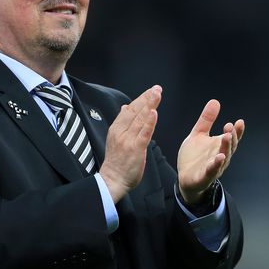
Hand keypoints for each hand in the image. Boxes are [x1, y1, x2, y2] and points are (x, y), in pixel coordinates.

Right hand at [100, 85, 161, 202]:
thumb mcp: (115, 138)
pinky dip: (149, 122)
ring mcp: (128, 140)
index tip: (150, 91)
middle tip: (157, 88)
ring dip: (149, 105)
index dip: (141, 99)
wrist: (112, 180)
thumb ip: (122, 123)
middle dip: (147, 98)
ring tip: (157, 95)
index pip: (129, 109)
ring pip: (140, 119)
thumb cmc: (116, 161)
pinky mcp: (136, 149)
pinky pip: (144, 134)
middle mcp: (121, 132)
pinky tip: (154, 113)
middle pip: (135, 111)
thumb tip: (125, 107)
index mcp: (116, 129)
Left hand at [177, 99, 244, 204]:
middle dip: (231, 137)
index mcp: (220, 146)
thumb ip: (206, 120)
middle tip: (229, 127)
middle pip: (230, 147)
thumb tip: (215, 101)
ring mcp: (214, 168)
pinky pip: (212, 171)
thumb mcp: (198, 134)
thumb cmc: (194, 157)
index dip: (237, 131)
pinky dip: (216, 165)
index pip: (232, 138)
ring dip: (226, 148)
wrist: (185, 177)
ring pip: (223, 158)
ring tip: (227, 137)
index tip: (240, 121)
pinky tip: (219, 157)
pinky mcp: (204, 177)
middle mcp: (220, 156)